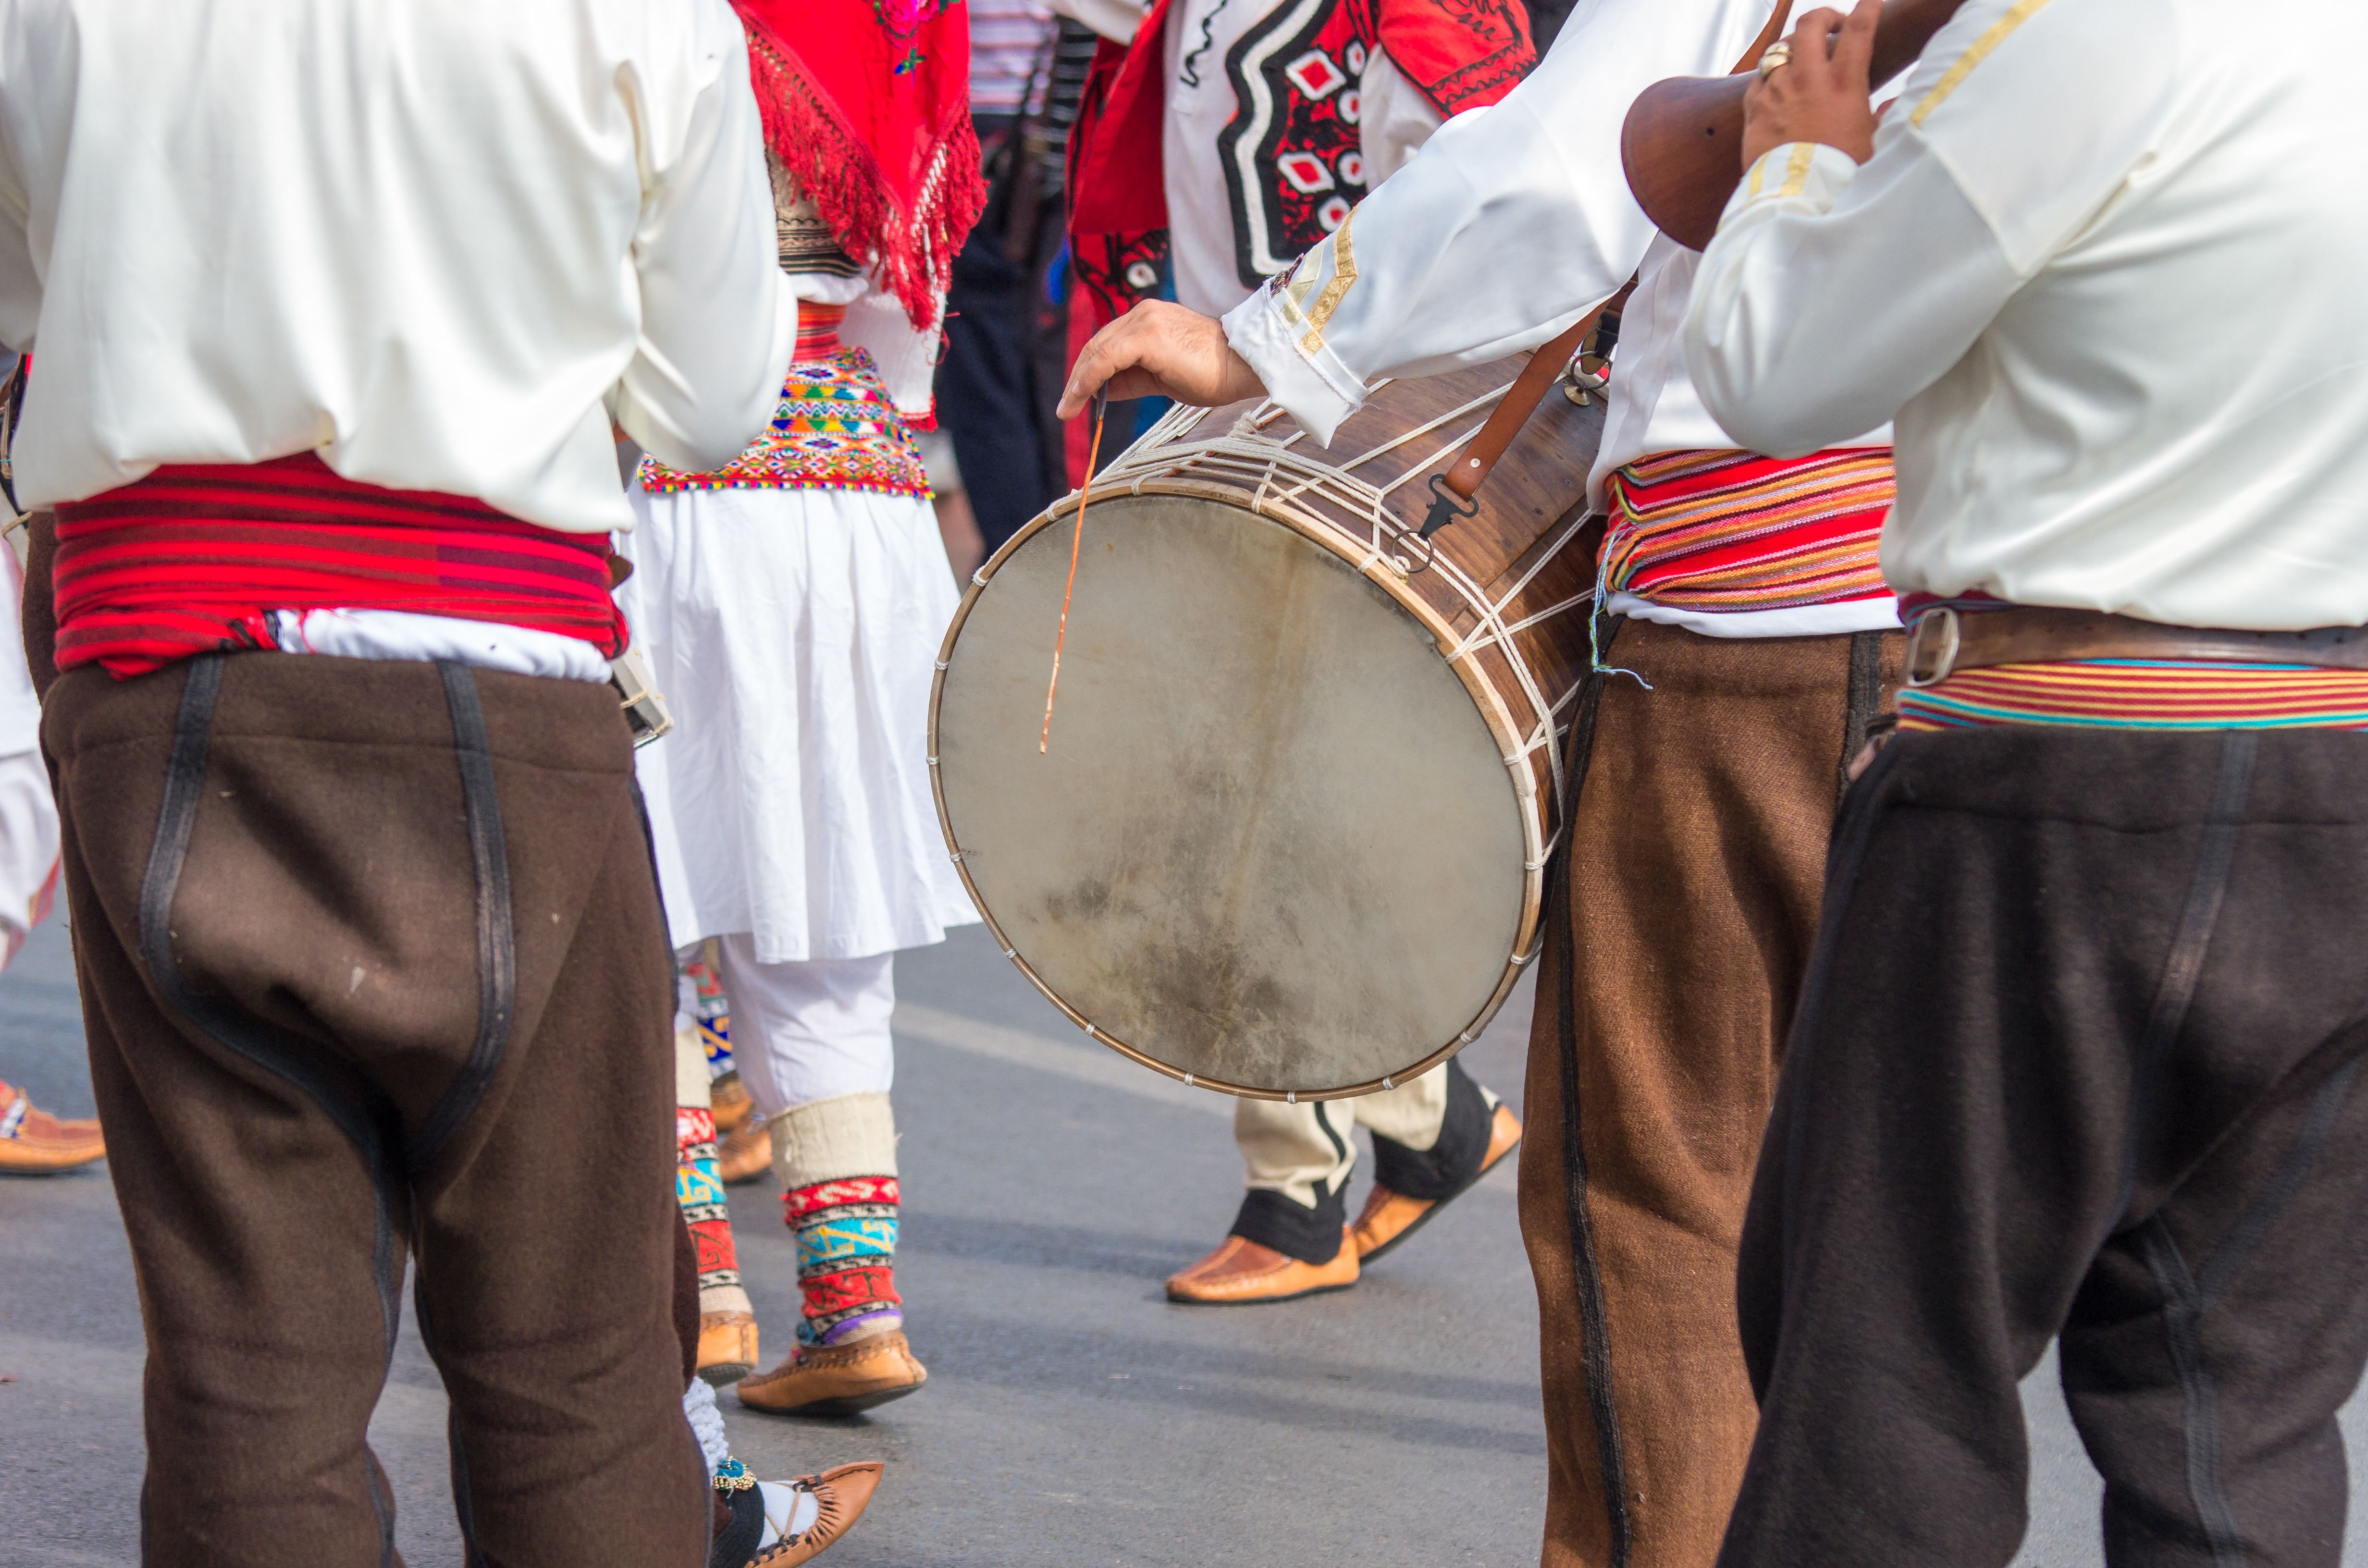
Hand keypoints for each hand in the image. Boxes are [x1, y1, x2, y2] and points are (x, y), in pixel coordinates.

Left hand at [1056, 300, 1267, 419]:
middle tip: (1066, 407)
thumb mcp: (1162, 377)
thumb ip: (1131, 379)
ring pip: (1098, 350)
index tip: (1075, 397)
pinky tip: (1080, 399)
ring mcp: (1145, 320)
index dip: (1087, 371)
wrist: (1243, 365)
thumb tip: (1101, 390)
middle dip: (1078, 378)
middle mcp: (1143, 313)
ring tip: (1067, 409)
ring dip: (1078, 382)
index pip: (1107, 342)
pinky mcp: (1148, 335)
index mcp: (1148, 318)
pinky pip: (1107, 359)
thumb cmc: (1213, 372)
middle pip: (1097, 344)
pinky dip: (1089, 379)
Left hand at [1742, 0, 1881, 168]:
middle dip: (1823, 16)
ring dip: (1794, 49)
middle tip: (1833, 26)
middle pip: (1811, 24)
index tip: (1870, 1)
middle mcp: (1807, 79)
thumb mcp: (1872, 141)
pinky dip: (1770, 77)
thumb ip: (1884, 117)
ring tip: (1803, 60)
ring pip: (1780, 49)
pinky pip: (1759, 79)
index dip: (1868, 6)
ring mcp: (1777, 90)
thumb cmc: (1838, 171)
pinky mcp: (1753, 107)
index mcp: (1843, 83)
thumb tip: (1892, 105)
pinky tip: (1778, 87)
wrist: (1795, 195)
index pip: (1860, 29)